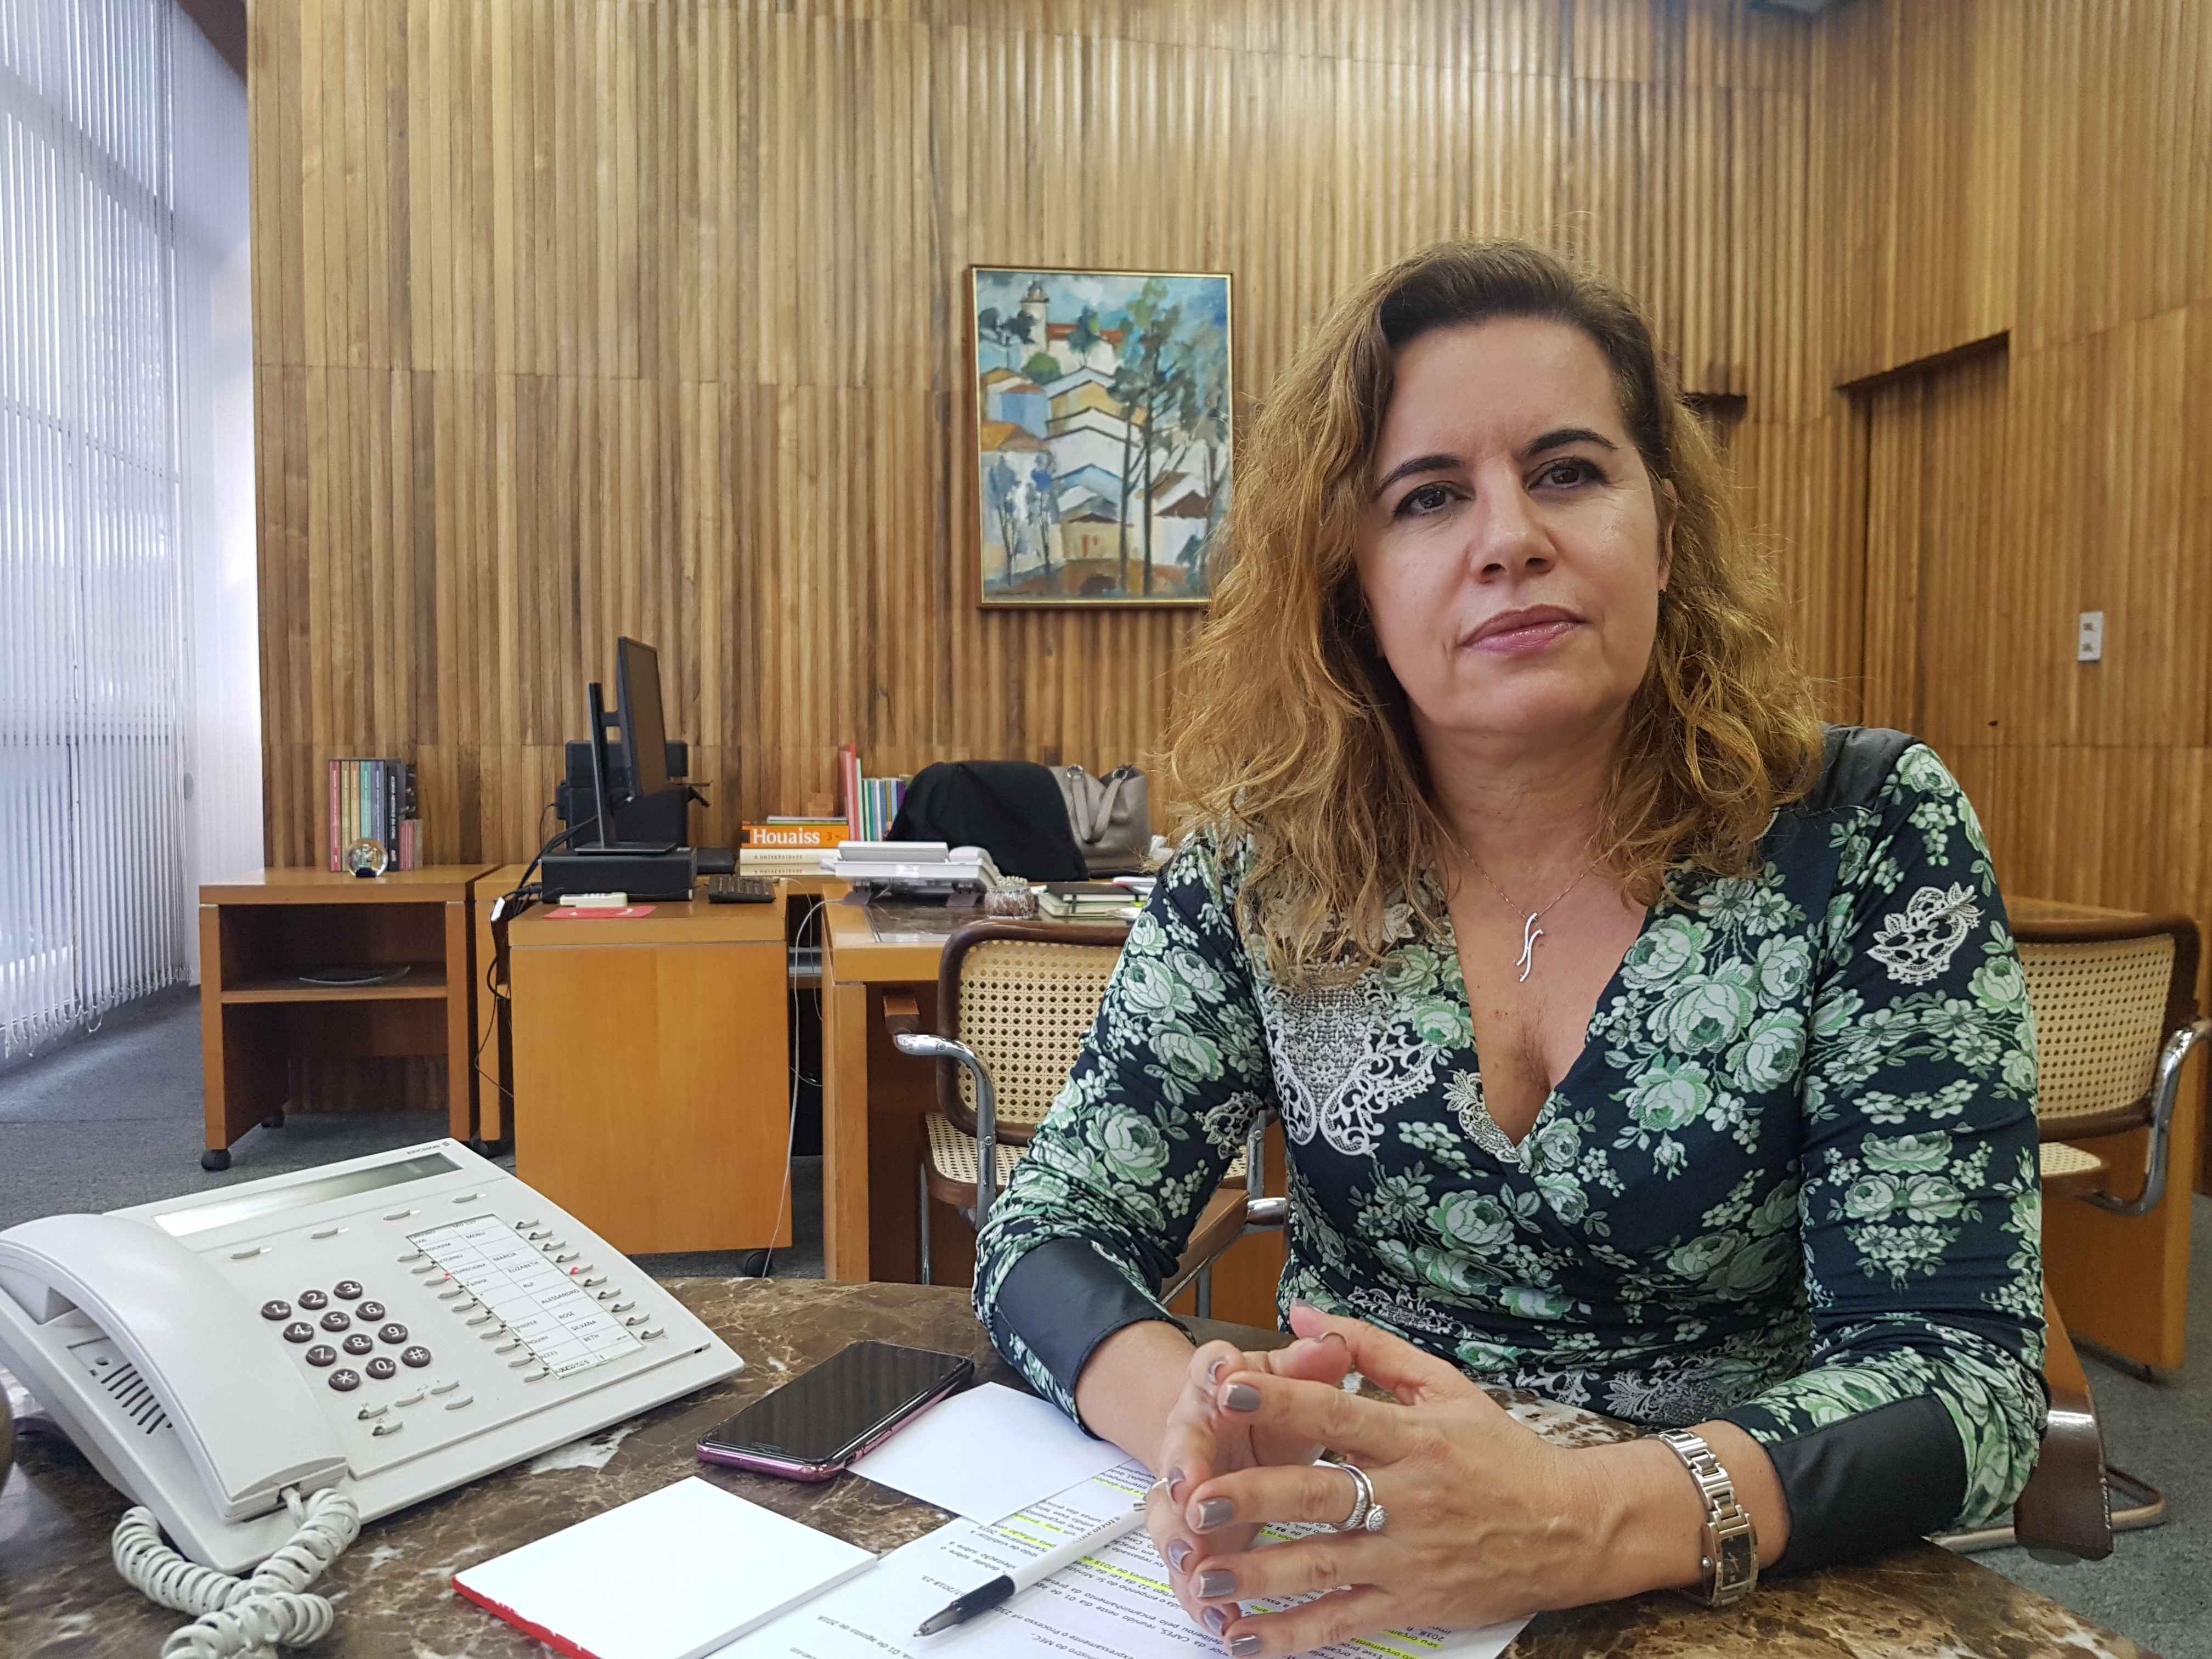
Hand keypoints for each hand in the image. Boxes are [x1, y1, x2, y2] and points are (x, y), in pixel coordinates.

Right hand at [1143, 1324, 1354, 1638]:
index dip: (1215, 1370)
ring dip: (1180, 1539)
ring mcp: (1185, 1491)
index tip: (1225, 1377)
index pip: (1208, 1367)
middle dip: (1181, 1470)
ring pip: (1170, 1516)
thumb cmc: (1264, 1407)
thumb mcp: (1288, 1378)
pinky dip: (1200, 1594)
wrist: (1225, 1436)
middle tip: (1188, 1490)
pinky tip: (1218, 1617)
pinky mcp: (1194, 1536)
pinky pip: (1188, 1568)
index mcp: (1213, 1387)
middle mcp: (1190, 1435)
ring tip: (1194, 1563)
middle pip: (1178, 1448)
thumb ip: (1309, 1363)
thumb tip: (1331, 1343)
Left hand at [1175, 1306, 1612, 1655]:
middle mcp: (1407, 1497)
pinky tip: (1246, 1639)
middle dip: (1254, 1498)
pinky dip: (1294, 1635)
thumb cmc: (1502, 1453)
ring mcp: (1408, 1556)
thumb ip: (1368, 1348)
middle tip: (1195, 1501)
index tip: (1228, 1391)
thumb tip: (1300, 1312)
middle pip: (1320, 1495)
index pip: (1337, 1413)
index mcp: (1413, 1437)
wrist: (1572, 1528)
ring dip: (1259, 1574)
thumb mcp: (1444, 1387)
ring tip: (1203, 1575)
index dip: (1281, 1402)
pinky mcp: (1413, 1604)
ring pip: (1323, 1566)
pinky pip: (1344, 1622)